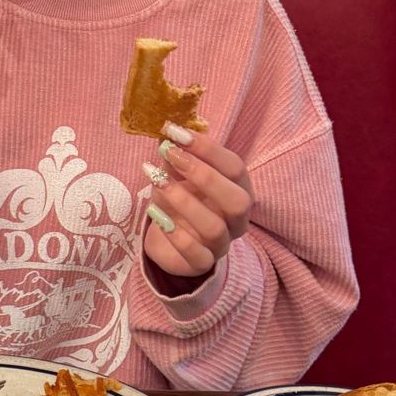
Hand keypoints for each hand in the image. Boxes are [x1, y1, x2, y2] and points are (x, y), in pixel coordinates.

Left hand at [142, 127, 252, 281]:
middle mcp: (237, 219)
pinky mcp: (203, 264)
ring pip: (214, 227)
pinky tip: (156, 215)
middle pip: (237, 201)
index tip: (177, 132)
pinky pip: (195, 254)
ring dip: (183, 201)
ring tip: (156, 182)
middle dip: (203, 175)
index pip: (235, 167)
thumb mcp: (177, 174)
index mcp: (239, 189)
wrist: (169, 240)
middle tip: (170, 154)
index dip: (208, 148)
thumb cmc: (179, 200)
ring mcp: (223, 243)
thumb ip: (177, 154)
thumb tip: (167, 131)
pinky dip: (175, 235)